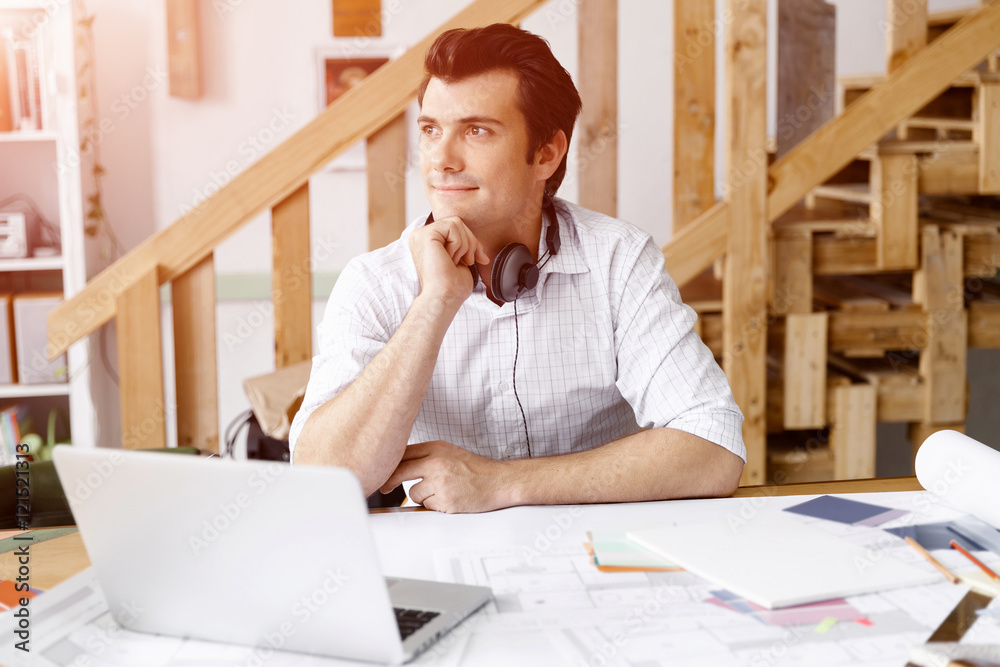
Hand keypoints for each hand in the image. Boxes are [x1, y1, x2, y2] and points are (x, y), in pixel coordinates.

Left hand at [380, 441, 514, 512]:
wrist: (499, 481)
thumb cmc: (475, 468)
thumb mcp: (450, 452)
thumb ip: (426, 455)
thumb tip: (399, 464)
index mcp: (437, 448)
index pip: (403, 454)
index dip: (389, 465)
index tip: (382, 472)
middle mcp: (437, 463)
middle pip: (400, 472)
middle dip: (388, 482)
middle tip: (384, 489)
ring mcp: (441, 482)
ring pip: (413, 493)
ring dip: (423, 496)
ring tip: (442, 490)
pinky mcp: (446, 500)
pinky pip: (427, 505)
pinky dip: (435, 505)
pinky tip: (449, 498)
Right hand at [408, 217, 488, 307]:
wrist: (445, 297)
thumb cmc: (452, 285)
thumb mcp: (461, 260)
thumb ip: (465, 246)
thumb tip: (480, 248)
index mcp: (427, 242)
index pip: (454, 228)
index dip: (470, 241)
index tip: (477, 259)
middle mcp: (421, 236)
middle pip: (456, 222)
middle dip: (470, 242)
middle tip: (467, 261)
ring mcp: (421, 234)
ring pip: (456, 222)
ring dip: (464, 244)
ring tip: (456, 261)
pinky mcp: (425, 235)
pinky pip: (452, 226)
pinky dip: (458, 243)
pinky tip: (449, 258)